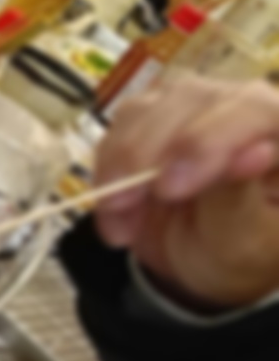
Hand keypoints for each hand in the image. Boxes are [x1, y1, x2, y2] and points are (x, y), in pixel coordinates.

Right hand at [95, 78, 278, 310]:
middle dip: (147, 155)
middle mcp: (245, 105)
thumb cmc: (240, 254)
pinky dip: (105, 170)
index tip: (167, 189)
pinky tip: (114, 210)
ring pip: (144, 110)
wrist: (207, 260)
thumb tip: (255, 151)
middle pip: (189, 101)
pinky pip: (117, 128)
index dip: (207, 142)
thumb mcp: (243, 245)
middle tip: (122, 205)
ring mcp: (196, 105)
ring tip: (119, 219)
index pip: (254, 111)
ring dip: (119, 166)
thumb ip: (242, 198)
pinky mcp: (154, 115)